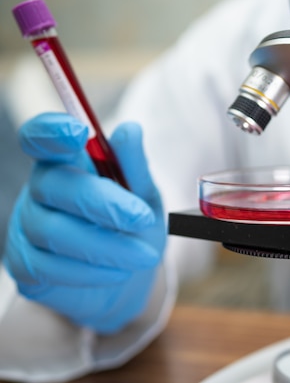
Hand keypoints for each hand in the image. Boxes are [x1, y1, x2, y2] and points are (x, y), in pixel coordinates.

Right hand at [3, 112, 165, 333]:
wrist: (131, 279)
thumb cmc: (135, 227)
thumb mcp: (145, 196)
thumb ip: (135, 166)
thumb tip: (129, 129)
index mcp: (67, 162)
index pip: (41, 137)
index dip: (51, 131)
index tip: (78, 132)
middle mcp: (40, 190)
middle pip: (53, 184)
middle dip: (101, 202)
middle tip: (143, 219)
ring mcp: (27, 227)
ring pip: (53, 231)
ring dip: (106, 245)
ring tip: (143, 255)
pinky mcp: (25, 266)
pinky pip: (49, 268)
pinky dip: (91, 271)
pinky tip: (119, 272)